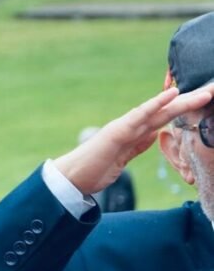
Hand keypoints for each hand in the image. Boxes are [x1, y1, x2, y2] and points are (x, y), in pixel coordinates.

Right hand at [54, 81, 213, 194]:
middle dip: (191, 102)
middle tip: (213, 91)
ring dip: (183, 101)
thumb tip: (154, 135)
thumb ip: (138, 145)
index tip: (203, 100)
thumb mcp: (123, 158)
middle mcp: (131, 126)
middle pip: (167, 112)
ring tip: (204, 92)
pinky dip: (156, 104)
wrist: (71, 178)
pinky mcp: (117, 132)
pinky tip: (171, 94)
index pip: (164, 118)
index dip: (184, 108)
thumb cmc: (93, 170)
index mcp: (134, 133)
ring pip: (159, 111)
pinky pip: (140, 116)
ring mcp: (124, 127)